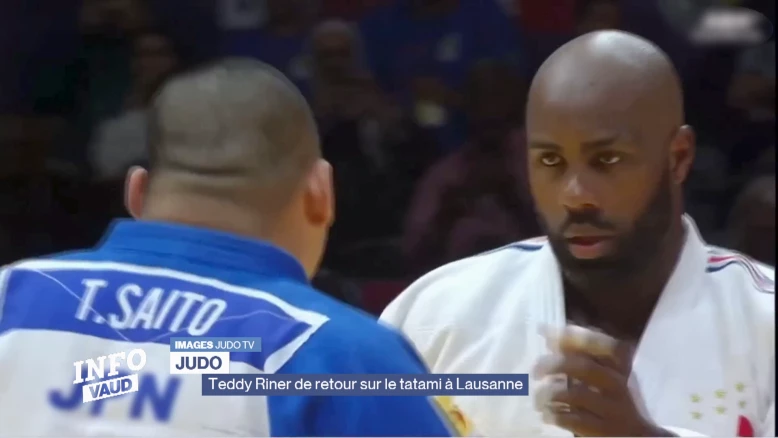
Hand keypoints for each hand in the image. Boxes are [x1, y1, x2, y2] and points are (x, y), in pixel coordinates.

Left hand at [532, 326, 675, 436]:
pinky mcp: (604, 431)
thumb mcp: (604, 375)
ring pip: (576, 395)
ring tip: (538, 399)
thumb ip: (580, 355)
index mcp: (620, 366)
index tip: (548, 334)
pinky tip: (547, 414)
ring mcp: (613, 410)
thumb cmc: (613, 399)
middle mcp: (619, 385)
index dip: (575, 337)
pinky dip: (554, 415)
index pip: (603, 344)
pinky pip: (573, 420)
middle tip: (535, 372)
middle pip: (584, 367)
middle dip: (554, 365)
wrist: (637, 436)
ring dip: (549, 394)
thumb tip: (547, 332)